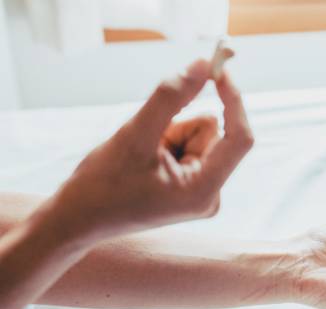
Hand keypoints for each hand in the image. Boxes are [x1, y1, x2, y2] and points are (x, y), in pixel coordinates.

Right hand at [51, 59, 253, 243]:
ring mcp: (202, 192)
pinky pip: (189, 145)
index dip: (233, 101)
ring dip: (169, 133)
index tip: (218, 70)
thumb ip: (171, 98)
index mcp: (204, 190)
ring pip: (198, 135)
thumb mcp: (135, 134)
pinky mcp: (191, 186)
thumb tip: (204, 66)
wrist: (79, 218)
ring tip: (141, 157)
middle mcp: (211, 194)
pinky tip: (144, 162)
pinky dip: (166, 143)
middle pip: (213, 133)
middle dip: (179, 125)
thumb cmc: (102, 184)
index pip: (239, 138)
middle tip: (148, 141)